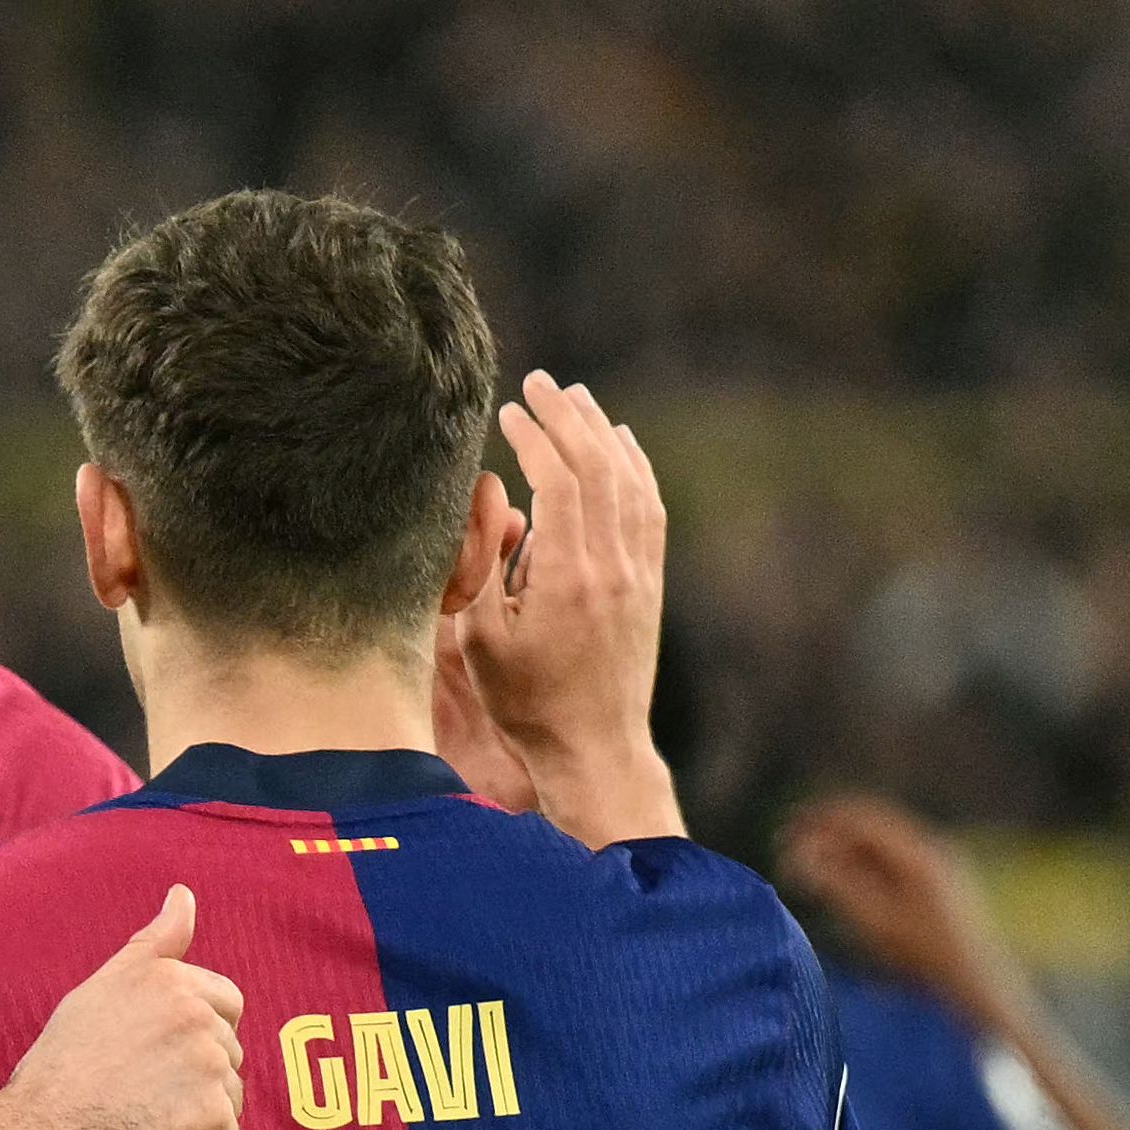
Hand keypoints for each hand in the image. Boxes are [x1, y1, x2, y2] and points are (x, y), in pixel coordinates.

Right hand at [0, 885, 244, 1129]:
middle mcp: (196, 1014)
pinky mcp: (213, 1118)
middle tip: (133, 1091)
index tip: (149, 1055)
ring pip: (229, 1096)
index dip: (193, 1034)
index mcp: (168, 979)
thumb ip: (154, 945)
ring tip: (138, 1119)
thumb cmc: (61, 1069)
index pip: (227, 1002)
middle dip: (194, 1077)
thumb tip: (184, 893)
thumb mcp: (102, 990)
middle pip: (229, 1053)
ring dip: (196, 1115)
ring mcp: (209, 1067)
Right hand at [453, 371, 681, 844]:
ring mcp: (639, 574)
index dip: (535, 437)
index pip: (561, 480)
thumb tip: (490, 494)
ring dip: (603, 434)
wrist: (594, 748)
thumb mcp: (479, 638)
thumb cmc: (525, 701)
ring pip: (630, 482)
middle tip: (539, 382)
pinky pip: (650, 509)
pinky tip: (622, 445)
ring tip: (577, 398)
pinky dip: (636, 468)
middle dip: (568, 418)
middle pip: (598, 468)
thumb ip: (480, 563)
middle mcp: (614, 566)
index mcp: (568, 575)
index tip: (508, 411)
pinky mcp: (650, 585)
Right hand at [779, 795, 1020, 1026]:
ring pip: (881, 845)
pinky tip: (844, 884)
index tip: (787, 829)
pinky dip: (863, 865)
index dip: (820, 819)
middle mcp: (932, 851)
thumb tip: (800, 855)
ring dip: (844, 849)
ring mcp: (940, 868)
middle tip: (792, 845)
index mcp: (918, 853)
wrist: (978, 987)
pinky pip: (894, 863)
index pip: (861, 817)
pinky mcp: (940, 887)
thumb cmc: (924, 957)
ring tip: (811, 869)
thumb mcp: (872, 921)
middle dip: (829, 832)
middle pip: (871, 826)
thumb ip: (834, 883)